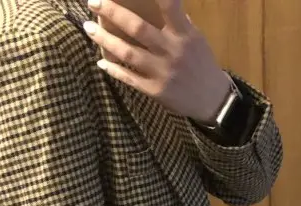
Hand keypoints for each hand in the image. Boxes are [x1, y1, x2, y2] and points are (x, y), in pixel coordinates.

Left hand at [85, 0, 231, 121]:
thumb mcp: (194, 38)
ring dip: (104, 39)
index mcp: (183, 33)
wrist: (212, 100)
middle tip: (92, 1)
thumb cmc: (201, 63)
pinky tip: (100, 61)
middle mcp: (172, 51)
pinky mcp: (156, 91)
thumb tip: (158, 2)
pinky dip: (113, 69)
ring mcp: (162, 72)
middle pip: (137, 28)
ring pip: (127, 53)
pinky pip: (129, 78)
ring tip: (88, 27)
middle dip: (112, 12)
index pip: (169, 5)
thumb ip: (176, 21)